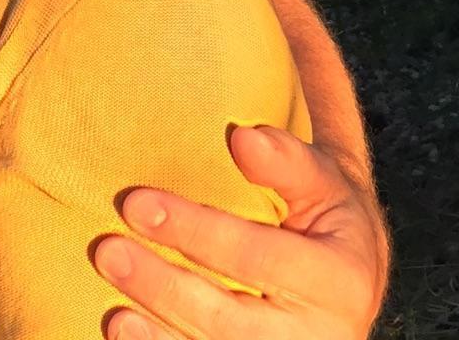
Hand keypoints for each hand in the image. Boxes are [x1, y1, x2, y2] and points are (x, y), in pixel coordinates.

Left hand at [91, 124, 386, 339]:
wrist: (351, 285)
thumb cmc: (325, 218)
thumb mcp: (324, 183)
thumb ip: (287, 160)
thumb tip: (242, 139)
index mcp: (339, 281)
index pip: (254, 256)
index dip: (192, 229)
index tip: (134, 203)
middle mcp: (318, 337)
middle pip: (227, 320)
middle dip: (162, 286)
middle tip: (107, 250)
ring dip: (157, 337)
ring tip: (114, 312)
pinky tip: (128, 334)